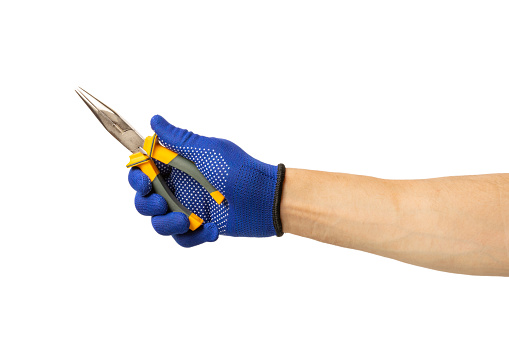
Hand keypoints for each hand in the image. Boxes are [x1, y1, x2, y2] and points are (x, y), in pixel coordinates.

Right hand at [128, 115, 284, 246]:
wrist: (265, 198)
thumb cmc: (238, 169)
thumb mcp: (207, 150)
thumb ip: (178, 139)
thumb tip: (155, 120)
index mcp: (178, 166)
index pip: (145, 171)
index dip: (138, 177)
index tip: (144, 179)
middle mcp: (180, 188)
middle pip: (146, 200)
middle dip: (147, 203)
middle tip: (161, 202)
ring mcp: (189, 209)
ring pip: (160, 223)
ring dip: (167, 223)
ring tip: (186, 221)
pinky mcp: (200, 228)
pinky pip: (183, 239)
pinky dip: (193, 237)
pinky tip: (211, 230)